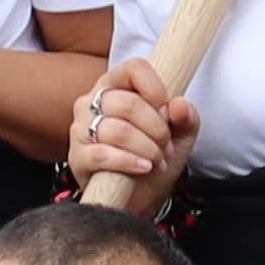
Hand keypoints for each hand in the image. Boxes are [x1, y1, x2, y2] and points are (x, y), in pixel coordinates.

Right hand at [63, 56, 198, 202]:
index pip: (134, 68)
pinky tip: (144, 168)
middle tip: (166, 145)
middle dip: (156, 128)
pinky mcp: (77, 157)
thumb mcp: (180, 135)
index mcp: (115, 85)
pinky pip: (103, 154)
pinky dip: (130, 162)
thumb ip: (186, 117)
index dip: (156, 89)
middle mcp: (91, 102)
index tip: (167, 111)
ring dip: (147, 149)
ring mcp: (80, 129)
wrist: (140, 196)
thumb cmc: (155, 157)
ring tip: (157, 160)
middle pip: (128, 103)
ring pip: (118, 130)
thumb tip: (180, 105)